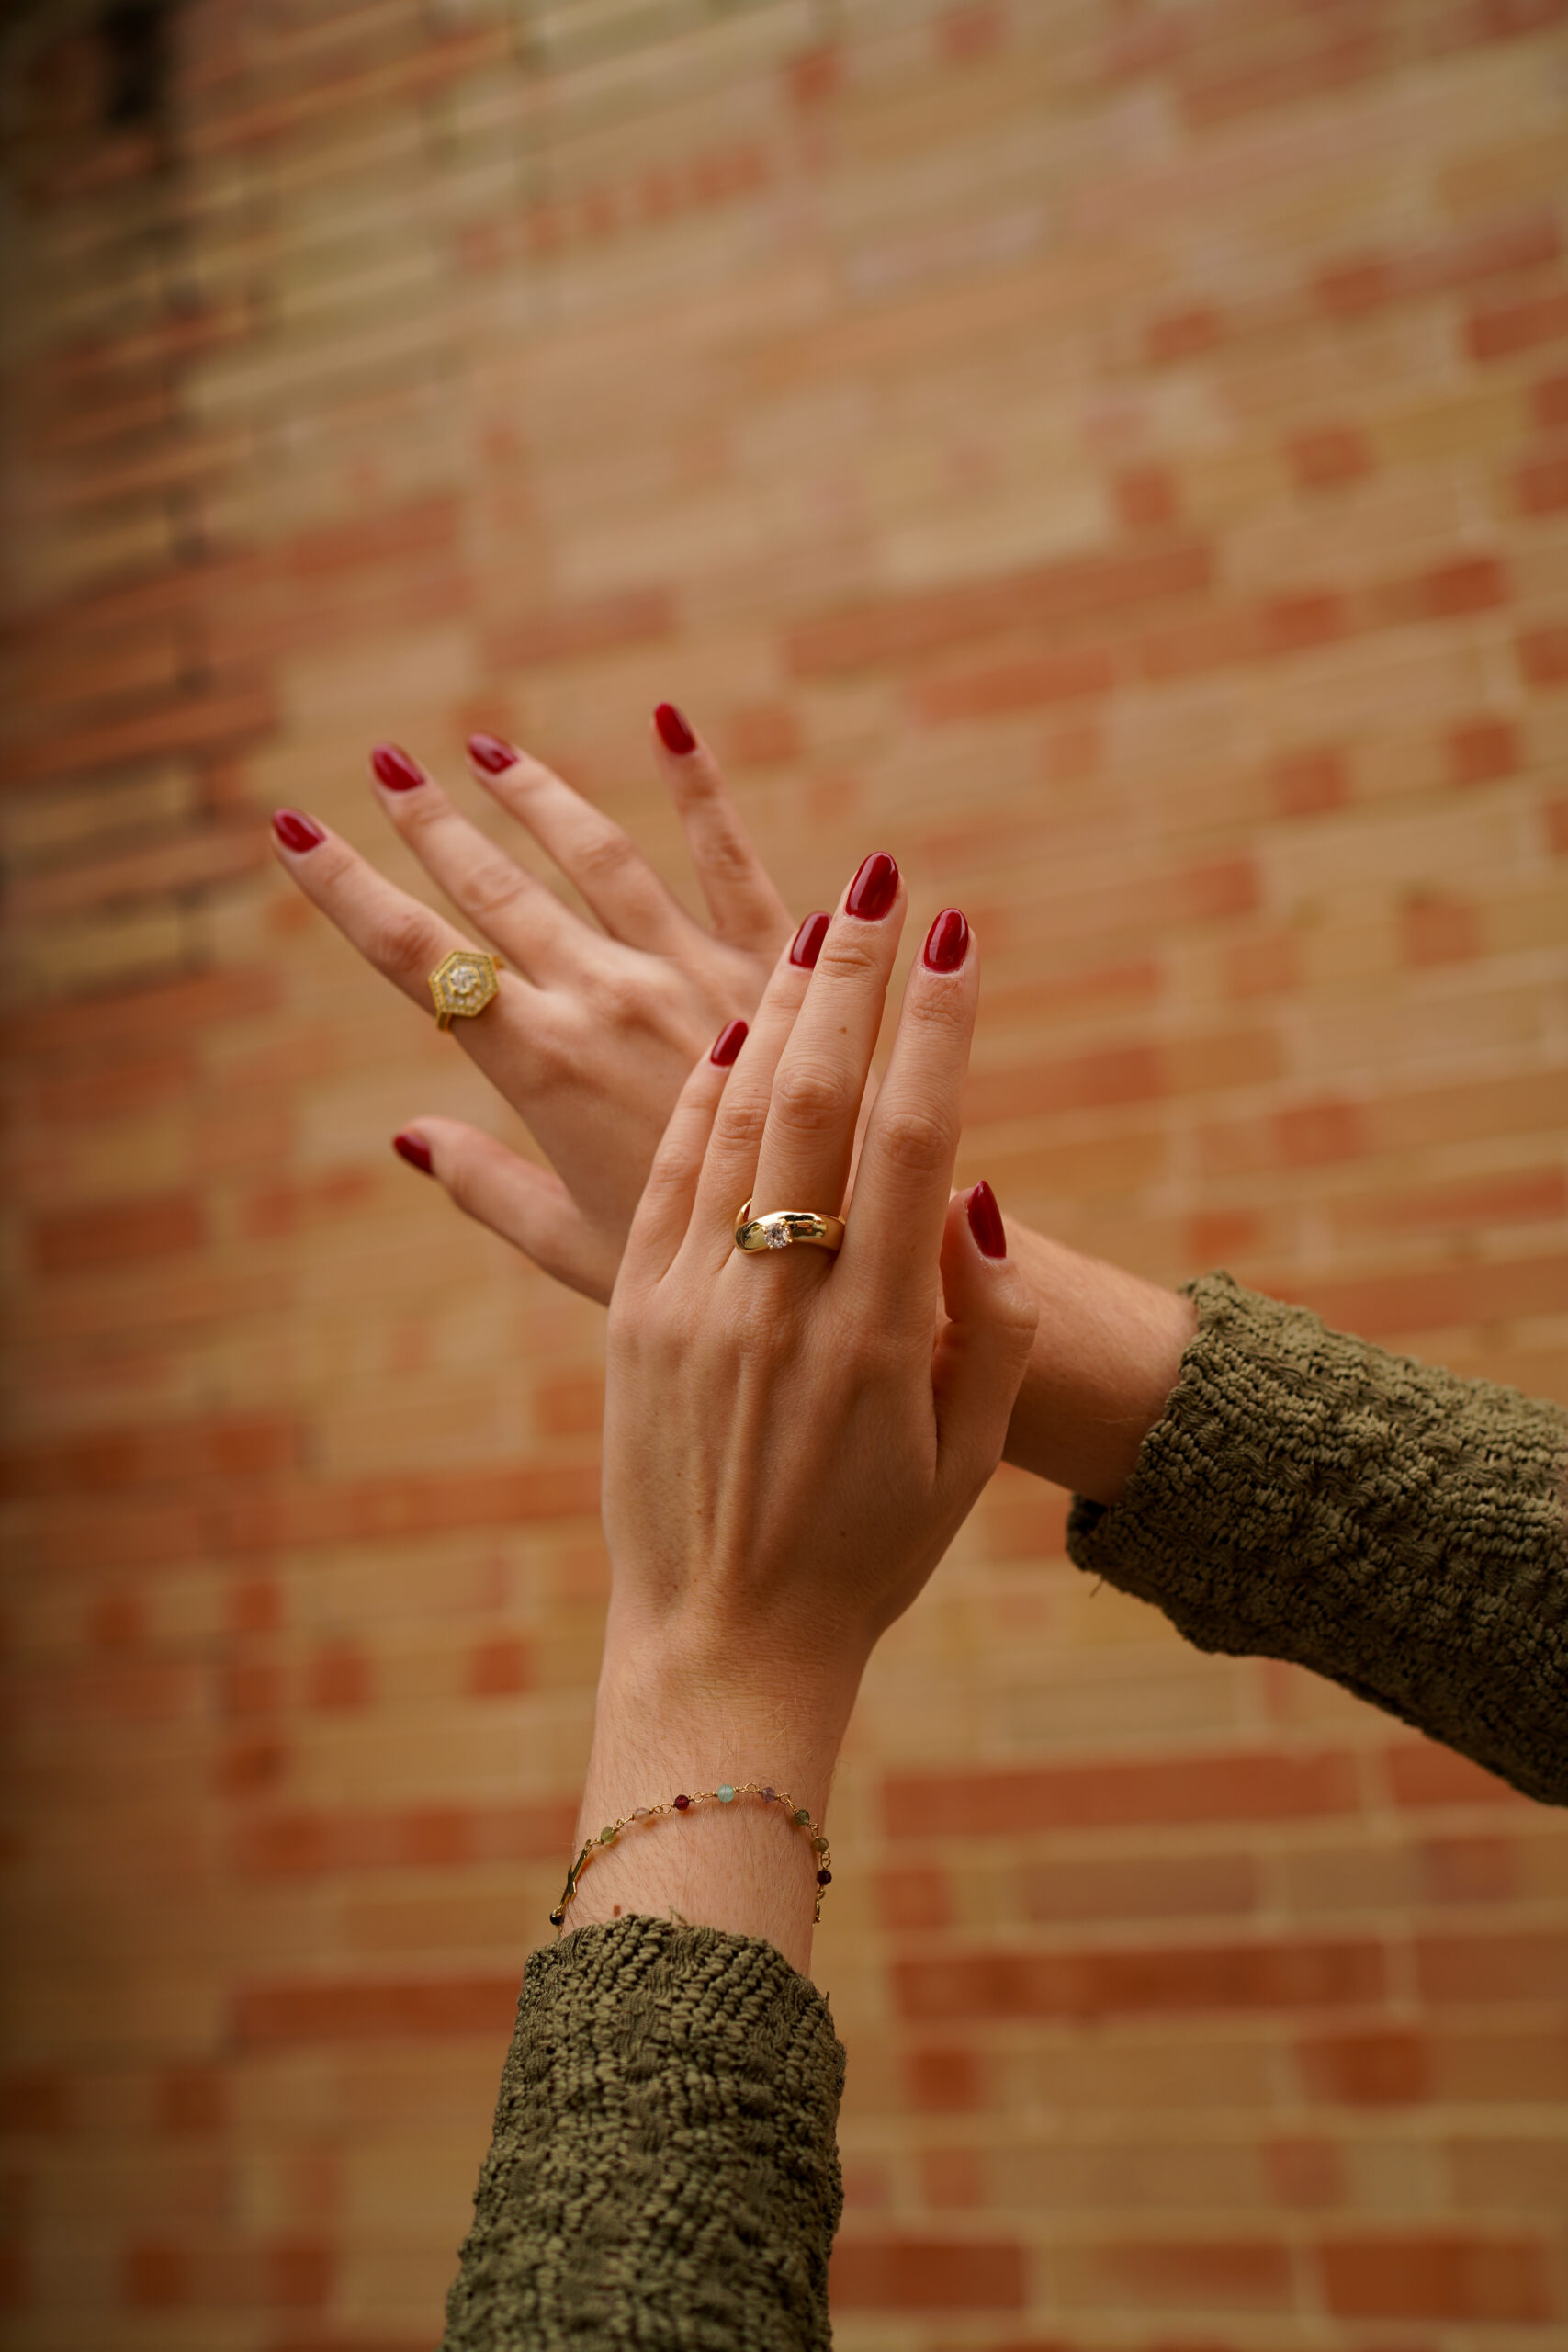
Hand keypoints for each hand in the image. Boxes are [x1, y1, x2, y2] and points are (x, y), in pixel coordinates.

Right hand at [269, 710, 799, 1298]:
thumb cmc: (708, 1271)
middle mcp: (608, 997)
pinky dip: (699, 786)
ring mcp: (694, 968)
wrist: (835, 1251)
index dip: (347, 888)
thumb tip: (408, 1137)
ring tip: (484, 748)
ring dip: (533, 794)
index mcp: (543, 1065)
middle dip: (429, 822)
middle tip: (382, 763)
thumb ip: (489, 1187)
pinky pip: (729, 857)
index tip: (294, 827)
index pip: (418, 957)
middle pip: (495, 889)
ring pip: (595, 856)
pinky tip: (668, 721)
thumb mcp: (579, 1249)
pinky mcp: (782, 958)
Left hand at [567, 858, 1038, 1970]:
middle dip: (853, 975)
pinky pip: (664, 1177)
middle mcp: (783, 1301)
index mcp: (882, 1336)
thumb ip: (990, 1325)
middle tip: (879, 880)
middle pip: (818, 1098)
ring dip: (775, 1010)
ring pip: (733, 1118)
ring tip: (810, 924)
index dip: (940, 1025)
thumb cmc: (868, 1555)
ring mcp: (696, 1301)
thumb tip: (975, 1193)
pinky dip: (698, 1094)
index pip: (916, 1138)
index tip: (957, 934)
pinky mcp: (632, 1315)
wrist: (725, 1640)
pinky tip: (725, 1028)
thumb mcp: (963, 1455)